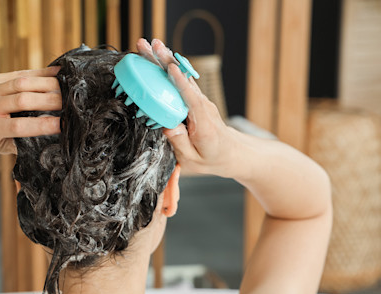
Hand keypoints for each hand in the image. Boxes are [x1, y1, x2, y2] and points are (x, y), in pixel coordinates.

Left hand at [0, 67, 62, 153]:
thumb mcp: (4, 148)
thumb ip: (24, 144)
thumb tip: (52, 140)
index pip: (18, 126)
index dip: (41, 125)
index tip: (62, 125)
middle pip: (22, 100)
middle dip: (49, 101)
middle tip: (69, 103)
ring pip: (22, 83)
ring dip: (47, 84)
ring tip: (66, 87)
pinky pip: (20, 73)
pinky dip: (40, 73)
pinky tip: (57, 74)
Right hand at [135, 38, 241, 177]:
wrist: (231, 152)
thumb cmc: (212, 158)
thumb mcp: (194, 160)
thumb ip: (180, 144)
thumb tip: (167, 127)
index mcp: (203, 122)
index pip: (191, 97)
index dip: (180, 82)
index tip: (170, 68)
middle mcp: (202, 105)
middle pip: (183, 79)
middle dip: (166, 61)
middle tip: (152, 45)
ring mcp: (198, 100)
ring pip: (180, 76)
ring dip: (164, 60)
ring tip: (149, 45)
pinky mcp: (193, 99)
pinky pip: (179, 81)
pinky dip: (167, 68)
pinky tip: (156, 57)